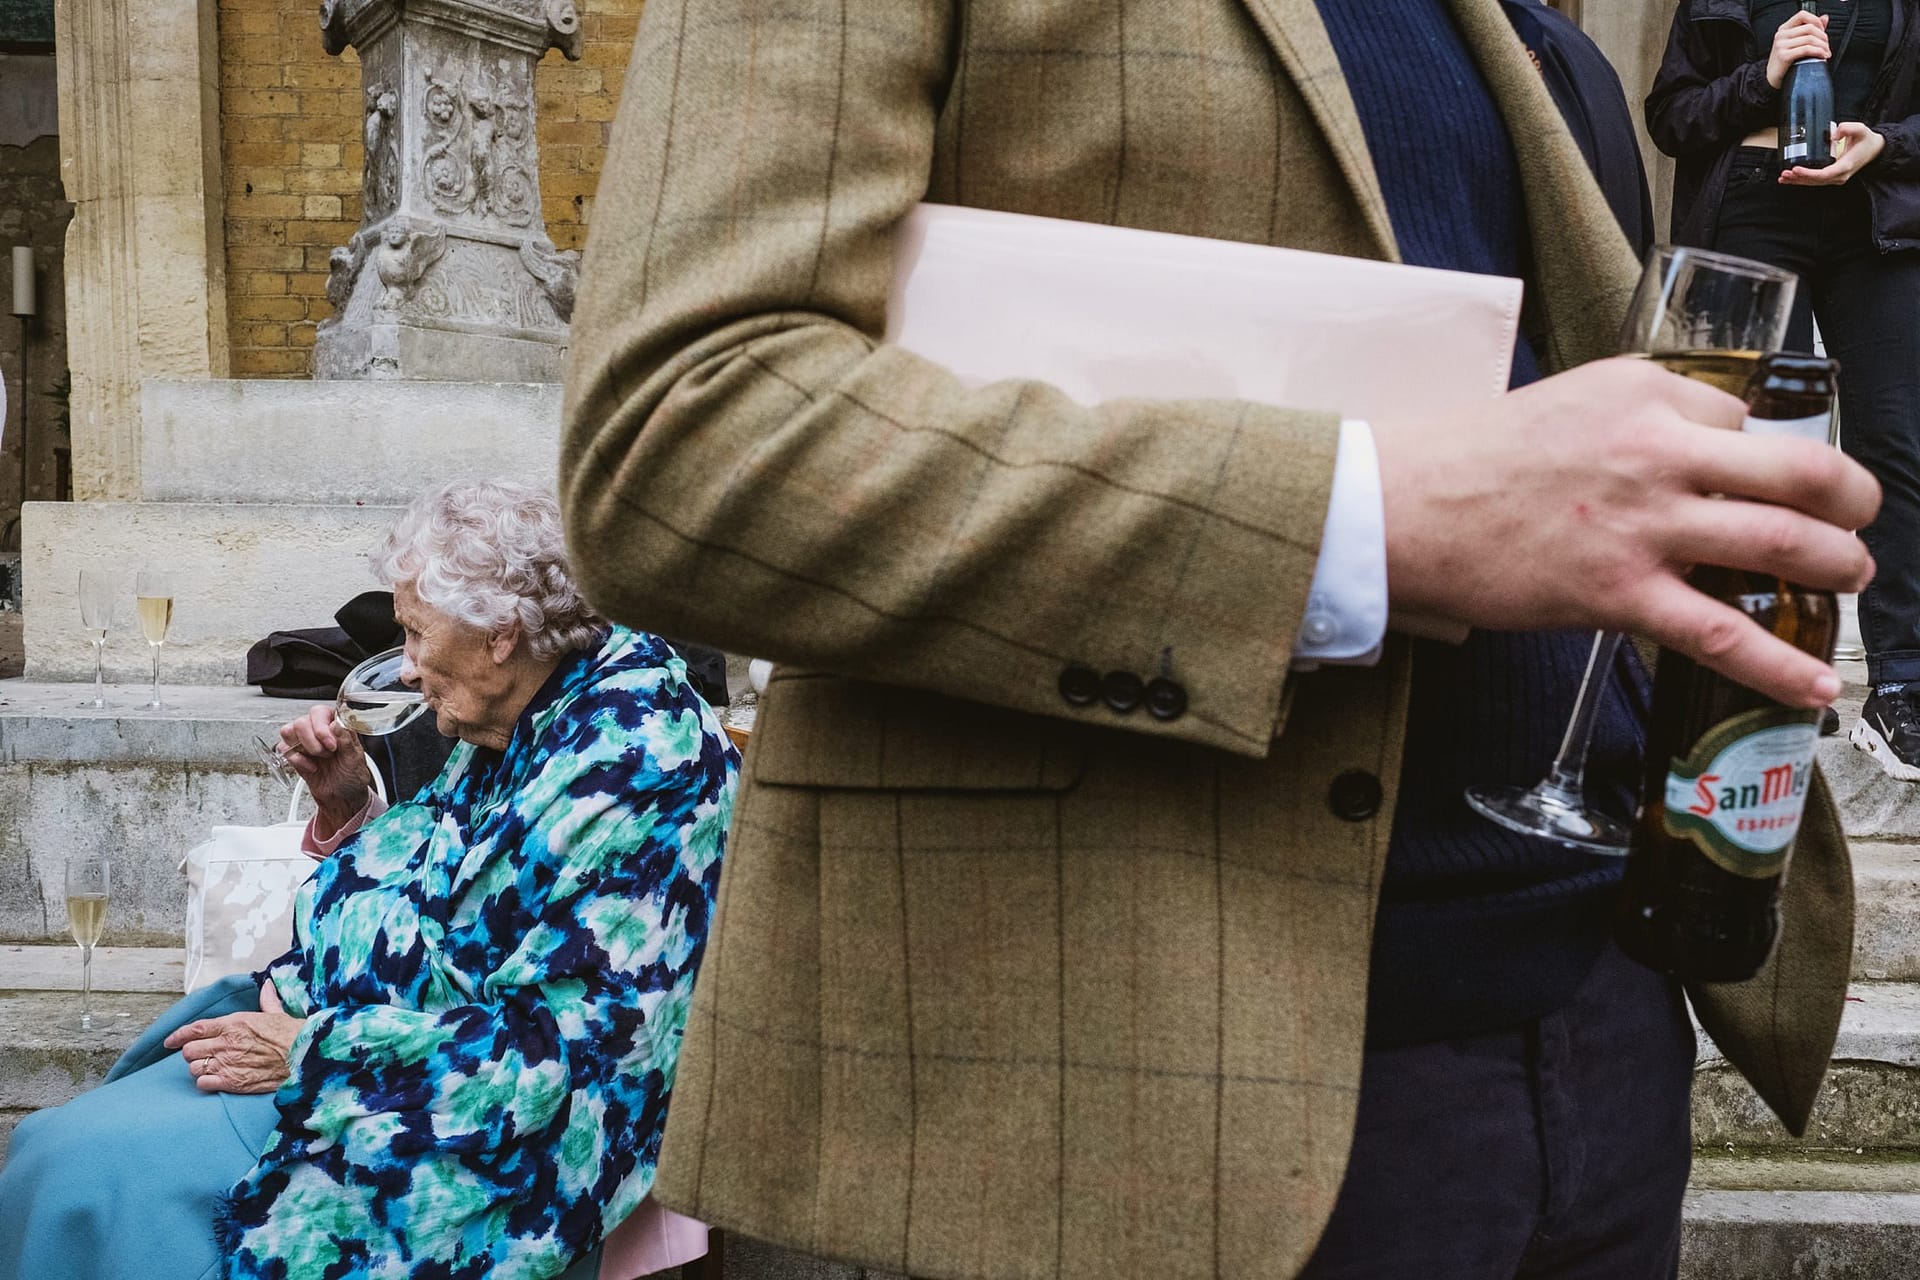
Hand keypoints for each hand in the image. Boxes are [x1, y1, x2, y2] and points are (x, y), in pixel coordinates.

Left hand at [163, 981, 304, 1093]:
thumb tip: (267, 985)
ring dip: (200, 1068)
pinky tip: (216, 1080)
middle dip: (193, 1053)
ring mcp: (227, 1064)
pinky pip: (204, 1084)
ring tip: (211, 1068)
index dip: (178, 1036)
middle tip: (203, 1054)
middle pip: (190, 1050)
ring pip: (194, 1068)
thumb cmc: (292, 1035)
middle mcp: (225, 1043)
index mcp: (233, 1023)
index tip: (170, 1041)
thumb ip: (266, 1000)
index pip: (194, 1029)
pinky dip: (206, 1083)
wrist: (305, 1056)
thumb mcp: (277, 1013)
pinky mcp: (233, 1082)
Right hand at [278, 704, 374, 834]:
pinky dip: (297, 760)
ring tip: (319, 758)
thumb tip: (337, 725)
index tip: (332, 745)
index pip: (320, 712)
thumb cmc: (352, 775)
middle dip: (313, 741)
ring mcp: (305, 740)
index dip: (322, 727)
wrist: (342, 796)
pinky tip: (312, 767)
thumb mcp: (356, 760)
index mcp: (336, 724)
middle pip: (301, 721)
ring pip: (288, 731)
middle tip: (327, 754)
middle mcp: (319, 729)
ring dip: (304, 748)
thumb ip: (347, 741)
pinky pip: (284, 749)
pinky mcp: (294, 754)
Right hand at [1373, 357, 1879, 708]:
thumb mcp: (1564, 403)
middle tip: (1855, 517)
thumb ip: (1631, 421)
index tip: (1772, 476)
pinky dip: (1782, 666)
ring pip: (1784, 544)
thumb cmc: (1465, 459)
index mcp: (1643, 393)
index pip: (1745, 419)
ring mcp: (1645, 526)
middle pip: (1802, 470)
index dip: (1768, 450)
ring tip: (1848, 580)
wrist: (1400, 508)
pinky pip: (1724, 634)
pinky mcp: (1620, 594)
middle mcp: (1659, 451)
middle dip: (1850, 499)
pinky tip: (1815, 684)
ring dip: (1837, 569)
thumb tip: (1686, 456)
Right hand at [1767, 9, 1828, 88]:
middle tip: (1827, 46)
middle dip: (1823, 37)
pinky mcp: (1783, 56)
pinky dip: (1818, 52)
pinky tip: (1822, 56)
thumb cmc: (1785, 61)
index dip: (1816, 21)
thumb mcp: (1797, 42)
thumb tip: (1824, 18)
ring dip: (1823, 46)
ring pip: (1810, 39)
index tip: (1823, 31)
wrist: (1771, 78)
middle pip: (1809, 28)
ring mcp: (1781, 45)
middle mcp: (1781, 35)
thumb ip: (1811, 29)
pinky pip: (1806, 50)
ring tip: (1825, 53)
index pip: (1802, 15)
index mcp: (1784, 29)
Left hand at [1780, 122, 1886, 183]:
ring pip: (1813, 182)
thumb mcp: (1861, 129)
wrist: (1874, 149)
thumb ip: (1848, 128)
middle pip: (1815, 181)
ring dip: (1797, 181)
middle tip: (1784, 173)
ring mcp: (1835, 178)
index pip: (1823, 174)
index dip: (1808, 173)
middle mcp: (1839, 176)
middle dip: (1798, 178)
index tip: (1796, 168)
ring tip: (1783, 177)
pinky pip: (1814, 180)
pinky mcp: (1831, 176)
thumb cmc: (1866, 140)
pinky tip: (1789, 180)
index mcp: (1845, 166)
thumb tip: (1833, 134)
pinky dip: (1801, 180)